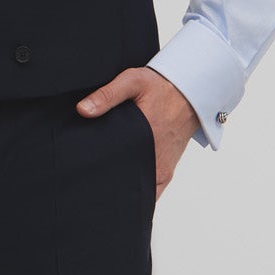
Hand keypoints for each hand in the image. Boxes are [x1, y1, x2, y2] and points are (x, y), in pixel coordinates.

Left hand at [75, 67, 199, 203]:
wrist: (191, 93)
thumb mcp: (133, 82)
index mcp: (145, 140)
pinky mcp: (166, 172)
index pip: (116, 169)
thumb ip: (107, 94)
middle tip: (90, 181)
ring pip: (139, 192)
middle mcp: (156, 161)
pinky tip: (122, 187)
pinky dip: (138, 192)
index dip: (99, 176)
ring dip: (123, 190)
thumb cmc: (162, 87)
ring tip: (103, 186)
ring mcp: (162, 170)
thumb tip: (83, 110)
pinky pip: (151, 191)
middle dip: (108, 186)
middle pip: (126, 185)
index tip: (84, 175)